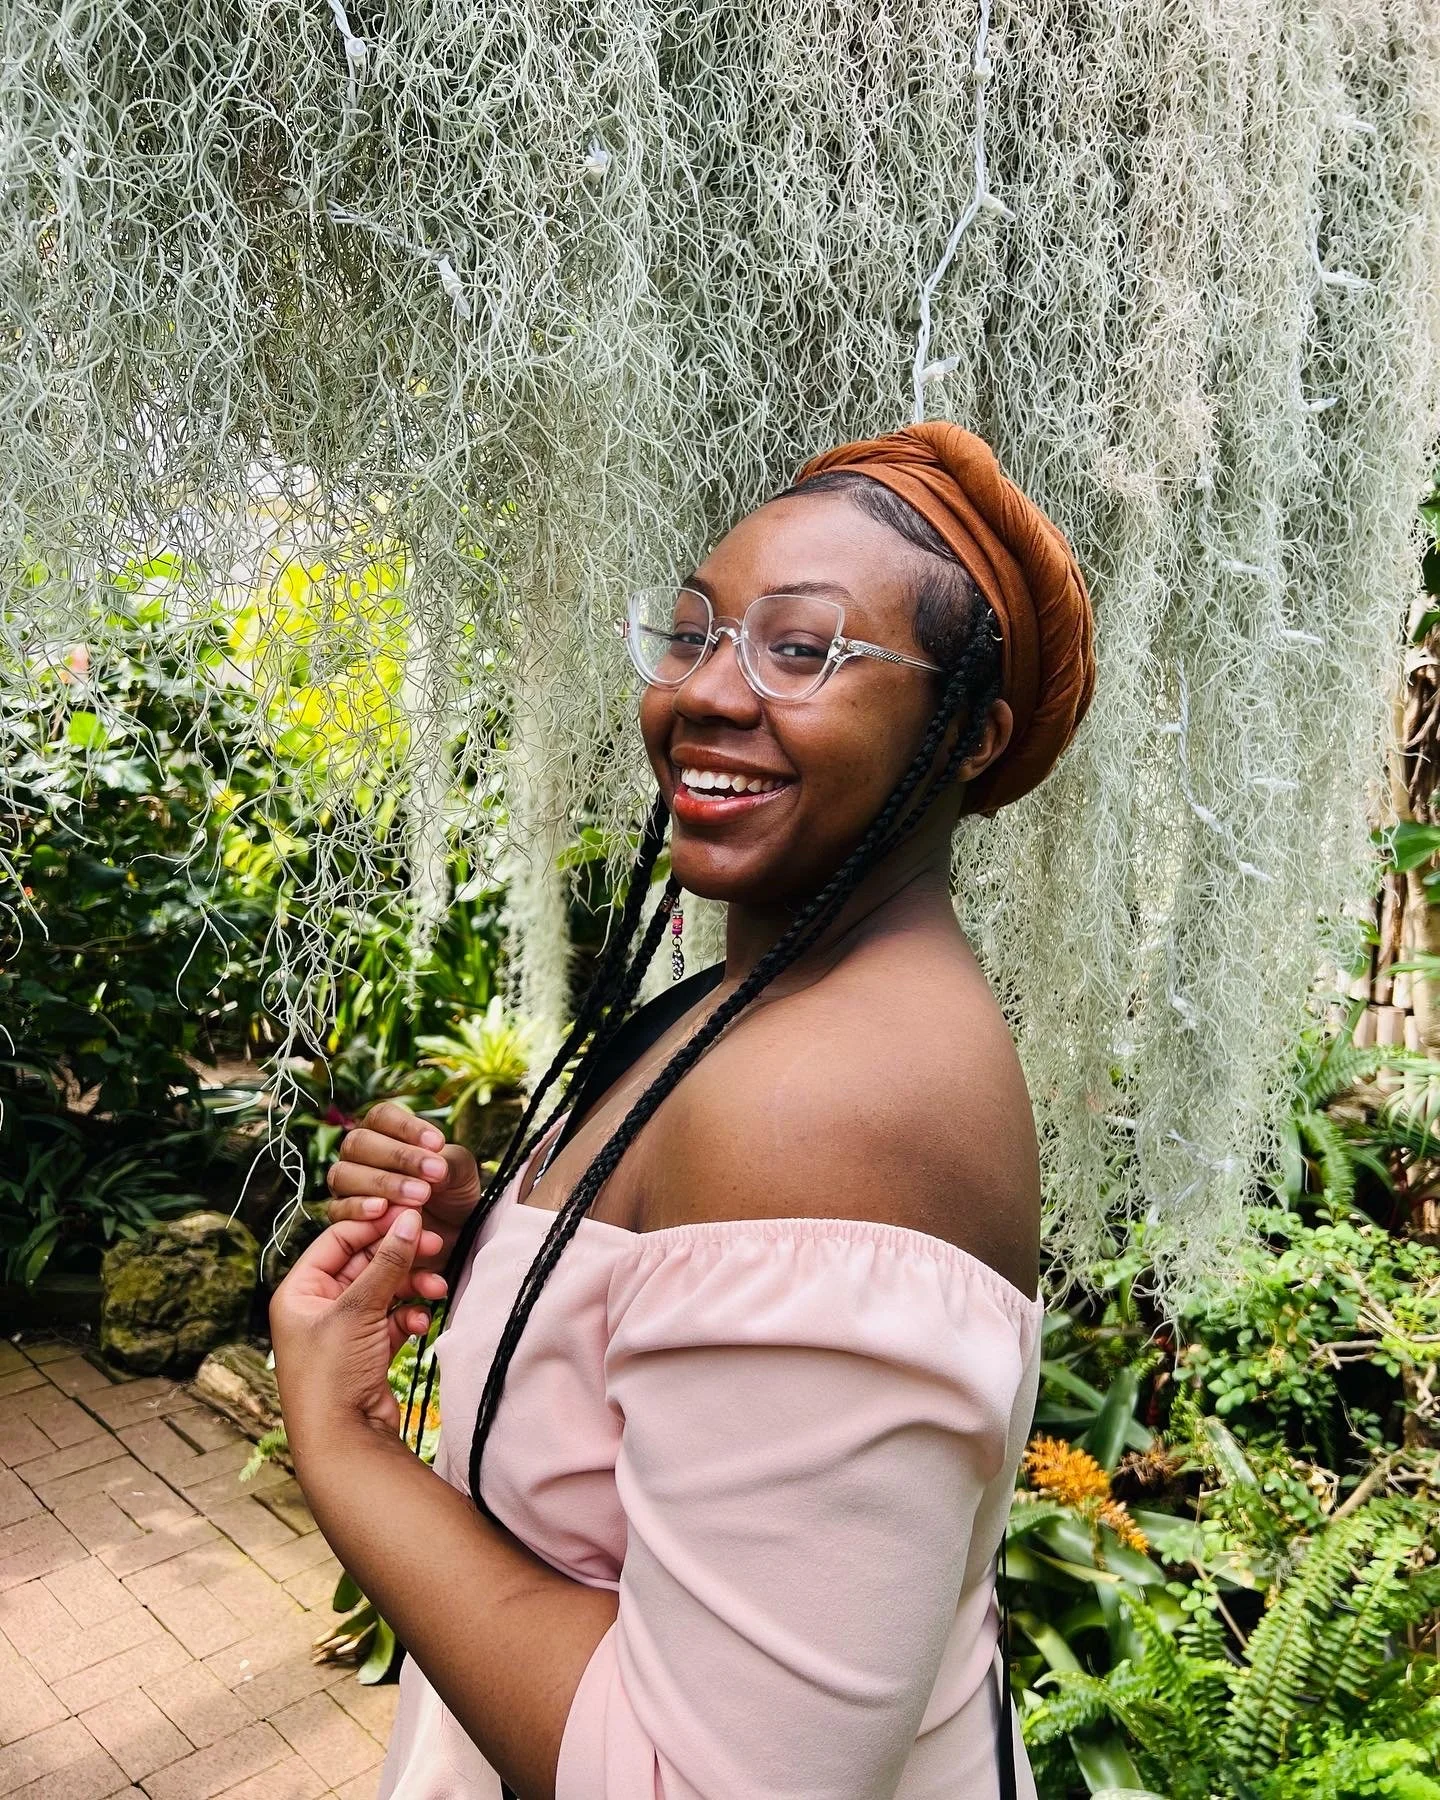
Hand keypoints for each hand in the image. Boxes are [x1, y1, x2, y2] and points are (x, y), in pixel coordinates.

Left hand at [270, 1210, 445, 1448]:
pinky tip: (423, 1322)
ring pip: (385, 1290)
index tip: (411, 1214)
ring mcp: (343, 1330)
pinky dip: (410, 1316)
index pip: (339, 1239)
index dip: (375, 1225)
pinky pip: (393, 1318)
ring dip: (412, 1286)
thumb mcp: (358, 1311)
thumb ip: (387, 1263)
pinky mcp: (367, 1350)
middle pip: (365, 1263)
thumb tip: (410, 1220)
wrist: (343, 1443)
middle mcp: (318, 1307)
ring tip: (437, 1289)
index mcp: (299, 1292)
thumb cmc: (331, 1376)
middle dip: (401, 1257)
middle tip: (436, 1245)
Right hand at [325, 1100, 482, 1276]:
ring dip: (383, 1184)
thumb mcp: (459, 1169)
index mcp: (383, 1130)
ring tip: (420, 1196)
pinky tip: (384, 1210)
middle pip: (360, 1143)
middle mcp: (358, 1153)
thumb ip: (447, 1162)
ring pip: (345, 1174)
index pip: (382, 1116)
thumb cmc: (452, 1189)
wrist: (453, 1230)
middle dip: (399, 1157)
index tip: (438, 1143)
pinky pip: (338, 1209)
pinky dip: (360, 1208)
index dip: (406, 1127)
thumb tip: (433, 1167)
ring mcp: (346, 1184)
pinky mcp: (342, 1216)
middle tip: (434, 1174)